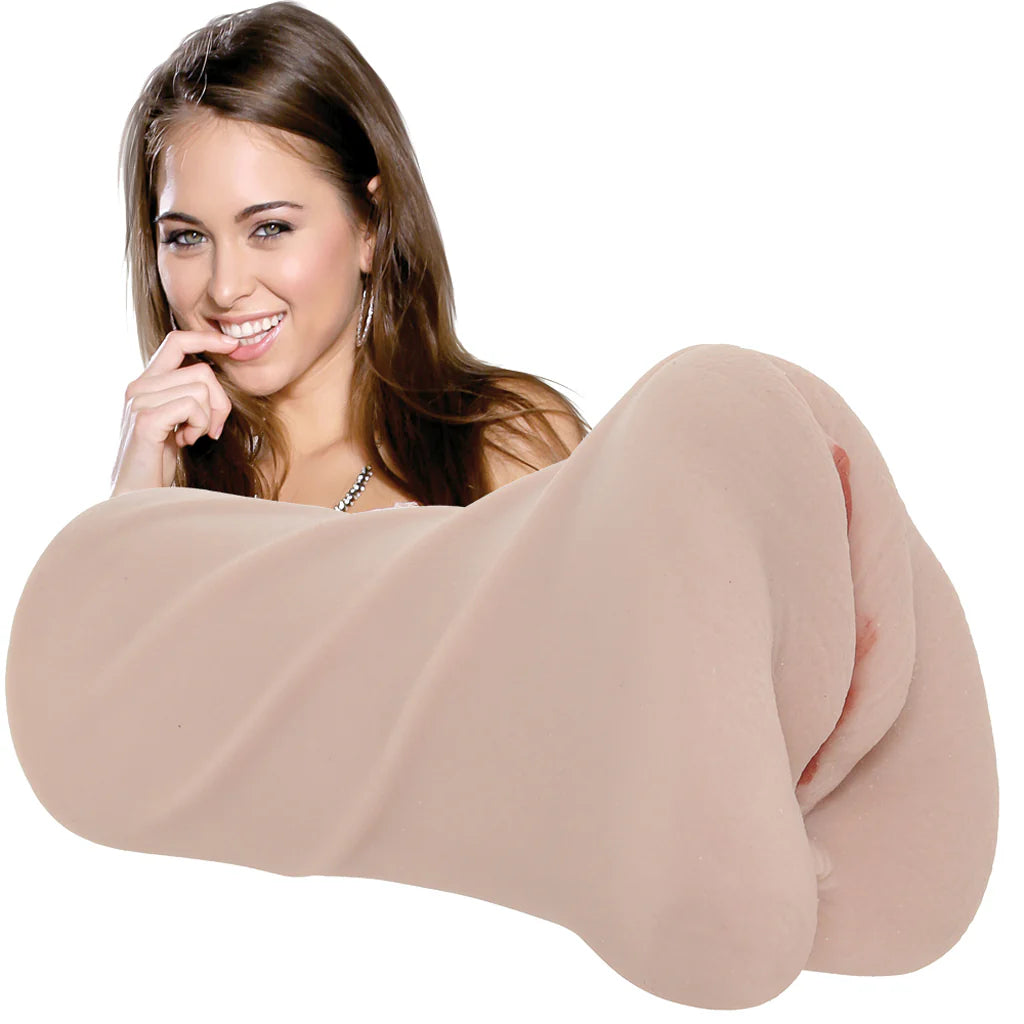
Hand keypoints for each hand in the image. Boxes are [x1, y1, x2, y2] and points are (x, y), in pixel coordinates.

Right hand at [109, 326, 239, 496]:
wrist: (136, 494)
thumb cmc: (159, 461)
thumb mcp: (177, 421)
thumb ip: (188, 396)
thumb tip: (217, 378)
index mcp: (146, 383)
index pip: (176, 341)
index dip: (207, 338)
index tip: (232, 346)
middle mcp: (138, 386)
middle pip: (202, 371)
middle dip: (221, 403)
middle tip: (210, 429)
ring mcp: (139, 401)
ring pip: (201, 389)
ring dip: (208, 419)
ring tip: (192, 437)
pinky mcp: (145, 419)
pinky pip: (192, 405)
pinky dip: (200, 425)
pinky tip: (186, 441)